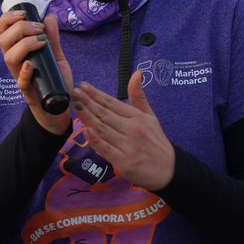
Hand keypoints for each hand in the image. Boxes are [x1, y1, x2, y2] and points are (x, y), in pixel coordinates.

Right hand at [0, 9, 72, 134]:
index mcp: (18, 52)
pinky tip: (31, 63)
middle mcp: (15, 63)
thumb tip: (50, 17)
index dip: (7, 19)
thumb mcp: (56, 56)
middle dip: (19, 27)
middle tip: (38, 28)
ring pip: (8, 57)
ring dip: (23, 44)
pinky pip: (21, 81)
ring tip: (40, 41)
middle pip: (2, 40)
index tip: (24, 13)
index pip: (1, 32)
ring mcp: (20, 76)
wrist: (59, 106)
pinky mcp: (28, 91)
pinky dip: (24, 71)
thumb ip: (53, 38)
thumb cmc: (54, 80)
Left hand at [73, 72, 175, 189]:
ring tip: (75, 106)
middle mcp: (133, 129)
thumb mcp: (151, 117)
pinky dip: (96, 140)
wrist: (169, 169)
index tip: (83, 85)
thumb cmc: (156, 142)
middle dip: (88, 102)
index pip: (113, 103)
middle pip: (105, 114)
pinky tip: (85, 130)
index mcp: (138, 117)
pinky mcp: (124, 162)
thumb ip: (139, 97)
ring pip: (103, 129)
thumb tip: (136, 73)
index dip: (96, 94)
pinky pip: (106, 149)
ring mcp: (128, 146)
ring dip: (87, 117)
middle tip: (74, 92)